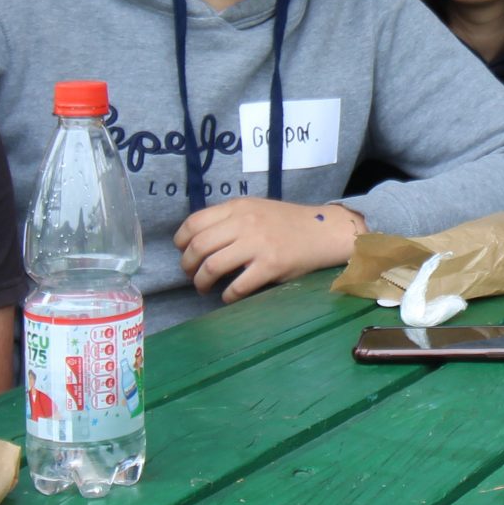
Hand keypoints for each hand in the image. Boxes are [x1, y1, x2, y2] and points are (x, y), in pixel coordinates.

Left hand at [174, 199, 363, 302]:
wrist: (322, 231)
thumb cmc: (286, 222)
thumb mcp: (255, 209)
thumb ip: (229, 219)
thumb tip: (198, 239)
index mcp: (238, 207)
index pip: (195, 222)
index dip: (181, 240)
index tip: (182, 251)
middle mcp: (245, 223)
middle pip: (199, 245)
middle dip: (187, 265)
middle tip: (191, 274)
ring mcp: (258, 245)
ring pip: (213, 266)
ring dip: (201, 281)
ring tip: (203, 287)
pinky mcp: (271, 266)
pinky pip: (238, 285)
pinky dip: (227, 295)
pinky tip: (228, 297)